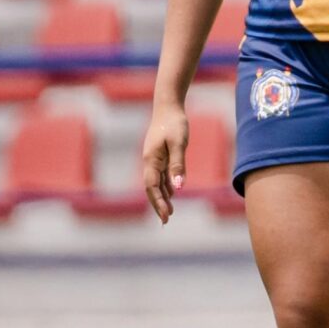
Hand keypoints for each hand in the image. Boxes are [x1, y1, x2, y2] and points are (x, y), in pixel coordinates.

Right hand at [141, 100, 189, 222]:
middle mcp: (149, 162)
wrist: (168, 106)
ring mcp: (153, 159)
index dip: (158, 202)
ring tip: (169, 213)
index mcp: (151, 160)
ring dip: (161, 197)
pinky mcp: (159, 155)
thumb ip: (178, 165)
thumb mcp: (179, 144)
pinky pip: (160, 175)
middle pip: (151, 188)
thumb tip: (178, 187)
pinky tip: (171, 193)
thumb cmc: (174, 123)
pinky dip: (164, 186)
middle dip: (158, 204)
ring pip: (156, 183)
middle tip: (166, 221)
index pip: (152, 187)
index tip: (165, 216)